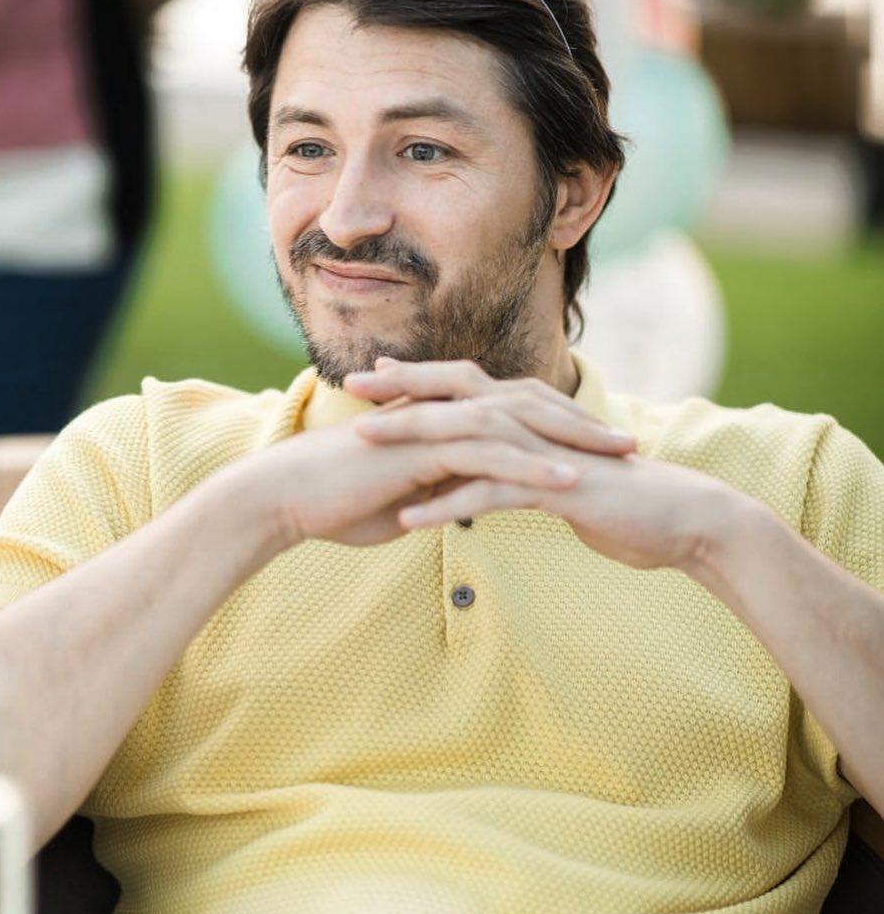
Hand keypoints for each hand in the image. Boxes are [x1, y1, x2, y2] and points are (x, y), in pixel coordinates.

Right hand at [213, 403, 595, 553]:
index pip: (512, 412)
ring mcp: (432, 426)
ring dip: (572, 443)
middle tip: (630, 444)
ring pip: (517, 424)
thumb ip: (431, 495)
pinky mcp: (421, 450)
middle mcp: (441, 412)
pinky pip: (487, 455)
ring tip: (618, 463)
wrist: (282, 499)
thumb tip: (457, 507)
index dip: (560, 427)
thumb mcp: (396, 501)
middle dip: (582, 425)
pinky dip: (531, 469)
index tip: (601, 449)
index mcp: (439, 418)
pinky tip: (570, 485)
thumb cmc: (331, 504)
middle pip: (527, 406)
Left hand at [347, 358, 733, 573]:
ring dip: (411, 437)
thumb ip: (523, 469)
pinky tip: (409, 518)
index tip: (369, 380)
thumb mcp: (560, 479)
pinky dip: (448, 503)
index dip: (416, 381)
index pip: (463, 390)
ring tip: (362, 442)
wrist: (680, 519)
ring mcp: (543, 450)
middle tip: (349, 386)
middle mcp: (533, 422)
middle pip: (455, 395)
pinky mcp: (555, 484)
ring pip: (467, 436)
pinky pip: (491, 492)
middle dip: (400, 389)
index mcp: (530, 417)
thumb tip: (491, 476)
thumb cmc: (619, 501)